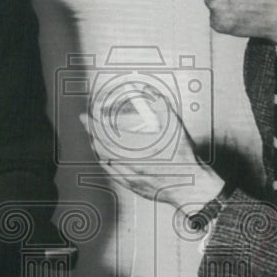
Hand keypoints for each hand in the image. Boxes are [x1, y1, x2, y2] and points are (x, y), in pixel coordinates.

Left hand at [79, 104, 223, 210]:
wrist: (191, 185)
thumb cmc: (185, 159)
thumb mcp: (176, 127)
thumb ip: (161, 105)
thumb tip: (148, 90)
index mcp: (137, 149)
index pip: (105, 134)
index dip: (92, 124)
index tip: (85, 117)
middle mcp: (130, 164)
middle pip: (101, 148)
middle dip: (92, 134)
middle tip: (88, 125)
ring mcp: (130, 177)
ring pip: (105, 161)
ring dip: (97, 149)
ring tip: (95, 139)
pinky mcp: (133, 186)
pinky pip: (112, 174)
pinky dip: (106, 163)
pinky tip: (106, 159)